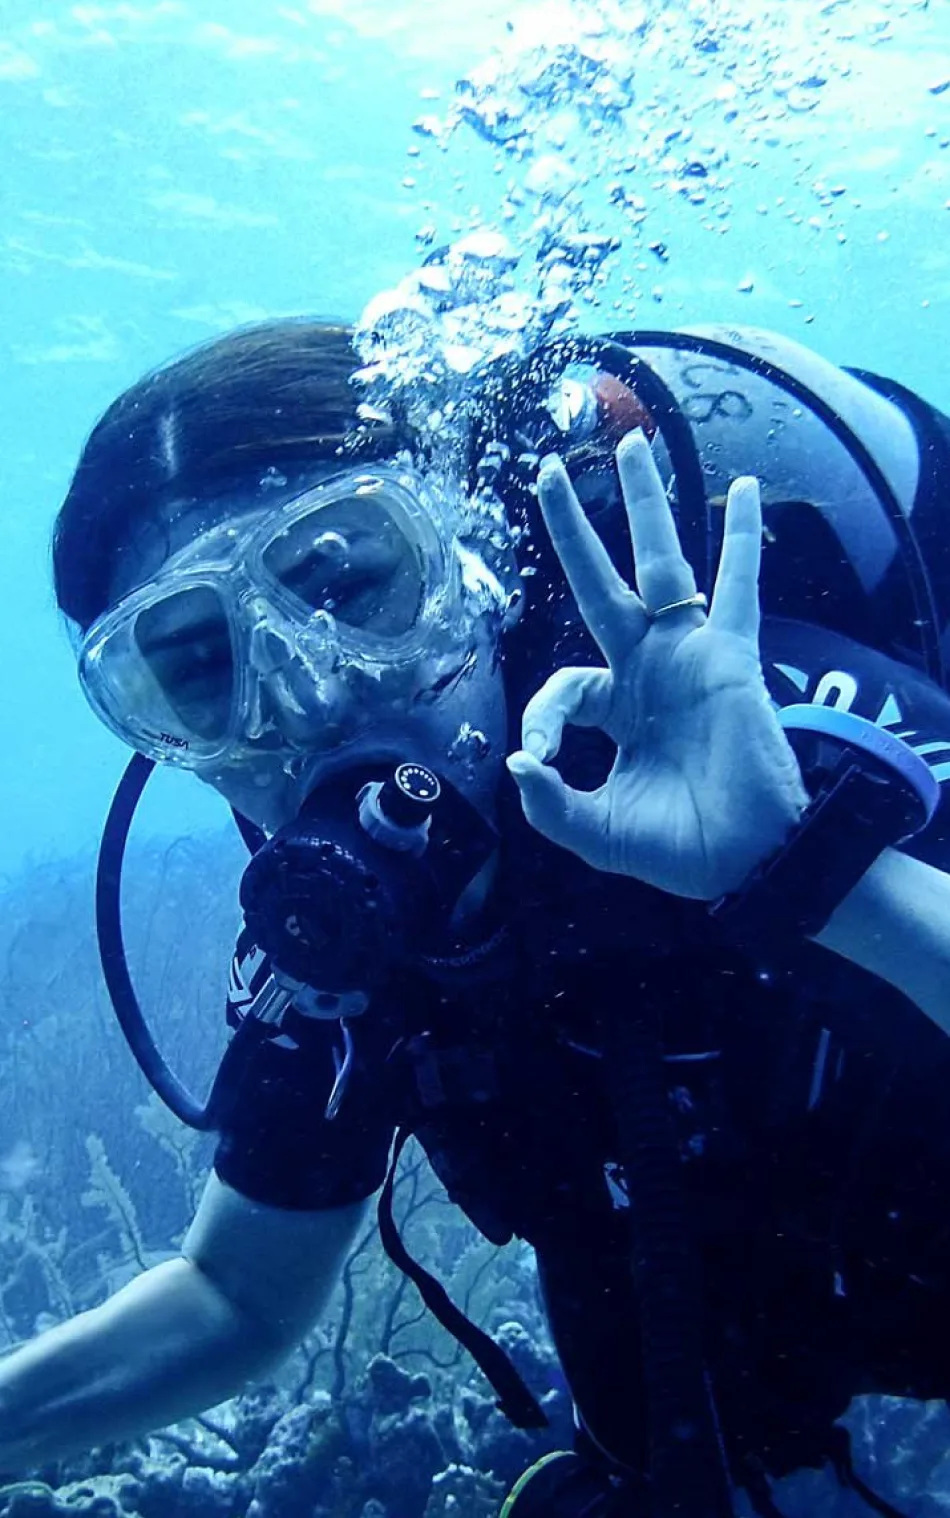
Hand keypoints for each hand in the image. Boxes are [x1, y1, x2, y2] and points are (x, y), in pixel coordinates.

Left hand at [506, 430, 808, 899]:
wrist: (750, 858)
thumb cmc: (680, 848)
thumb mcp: (598, 833)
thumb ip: (553, 804)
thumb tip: (519, 762)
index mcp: (614, 709)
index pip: (563, 687)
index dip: (543, 718)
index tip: (543, 758)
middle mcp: (647, 670)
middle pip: (599, 583)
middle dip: (571, 529)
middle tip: (545, 470)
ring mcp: (687, 656)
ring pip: (661, 566)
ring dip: (646, 505)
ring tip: (632, 443)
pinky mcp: (728, 657)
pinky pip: (736, 588)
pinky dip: (741, 540)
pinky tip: (743, 490)